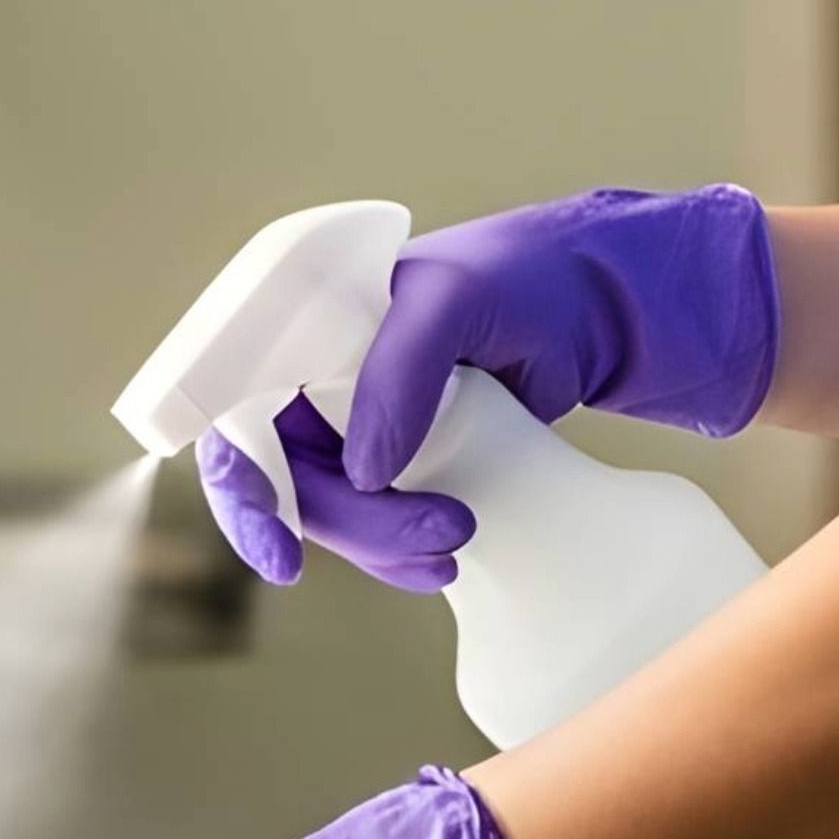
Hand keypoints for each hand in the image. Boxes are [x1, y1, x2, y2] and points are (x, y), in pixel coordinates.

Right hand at [194, 186, 776, 588]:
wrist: (602, 306)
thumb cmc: (523, 276)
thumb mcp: (454, 304)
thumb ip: (399, 375)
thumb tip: (363, 472)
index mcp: (303, 327)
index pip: (237, 415)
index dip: (245, 490)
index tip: (282, 556)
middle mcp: (316, 375)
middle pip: (287, 479)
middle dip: (350, 526)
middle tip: (439, 536)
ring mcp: (359, 420)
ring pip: (333, 509)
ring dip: (380, 545)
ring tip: (455, 545)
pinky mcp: (405, 457)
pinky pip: (375, 519)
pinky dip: (398, 550)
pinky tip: (446, 562)